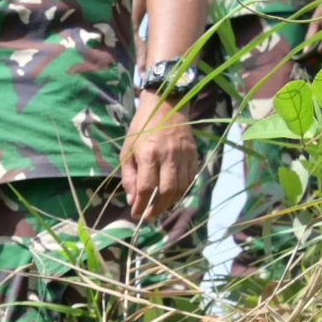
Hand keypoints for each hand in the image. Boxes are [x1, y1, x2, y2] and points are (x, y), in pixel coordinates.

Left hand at [120, 93, 199, 222]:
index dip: (142, 205)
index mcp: (149, 154)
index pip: (147, 188)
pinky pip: (191, 178)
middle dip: (158, 208)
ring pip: (181, 187)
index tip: (137, 214)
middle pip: (167, 191)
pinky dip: (182, 190)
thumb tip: (133, 201)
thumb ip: (129, 177)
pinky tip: (173, 193)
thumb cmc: (141, 129)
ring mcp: (184, 154)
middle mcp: (168, 156)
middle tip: (149, 215)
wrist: (166, 105)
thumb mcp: (127, 152)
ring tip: (160, 206)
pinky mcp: (193, 153)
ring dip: (171, 201)